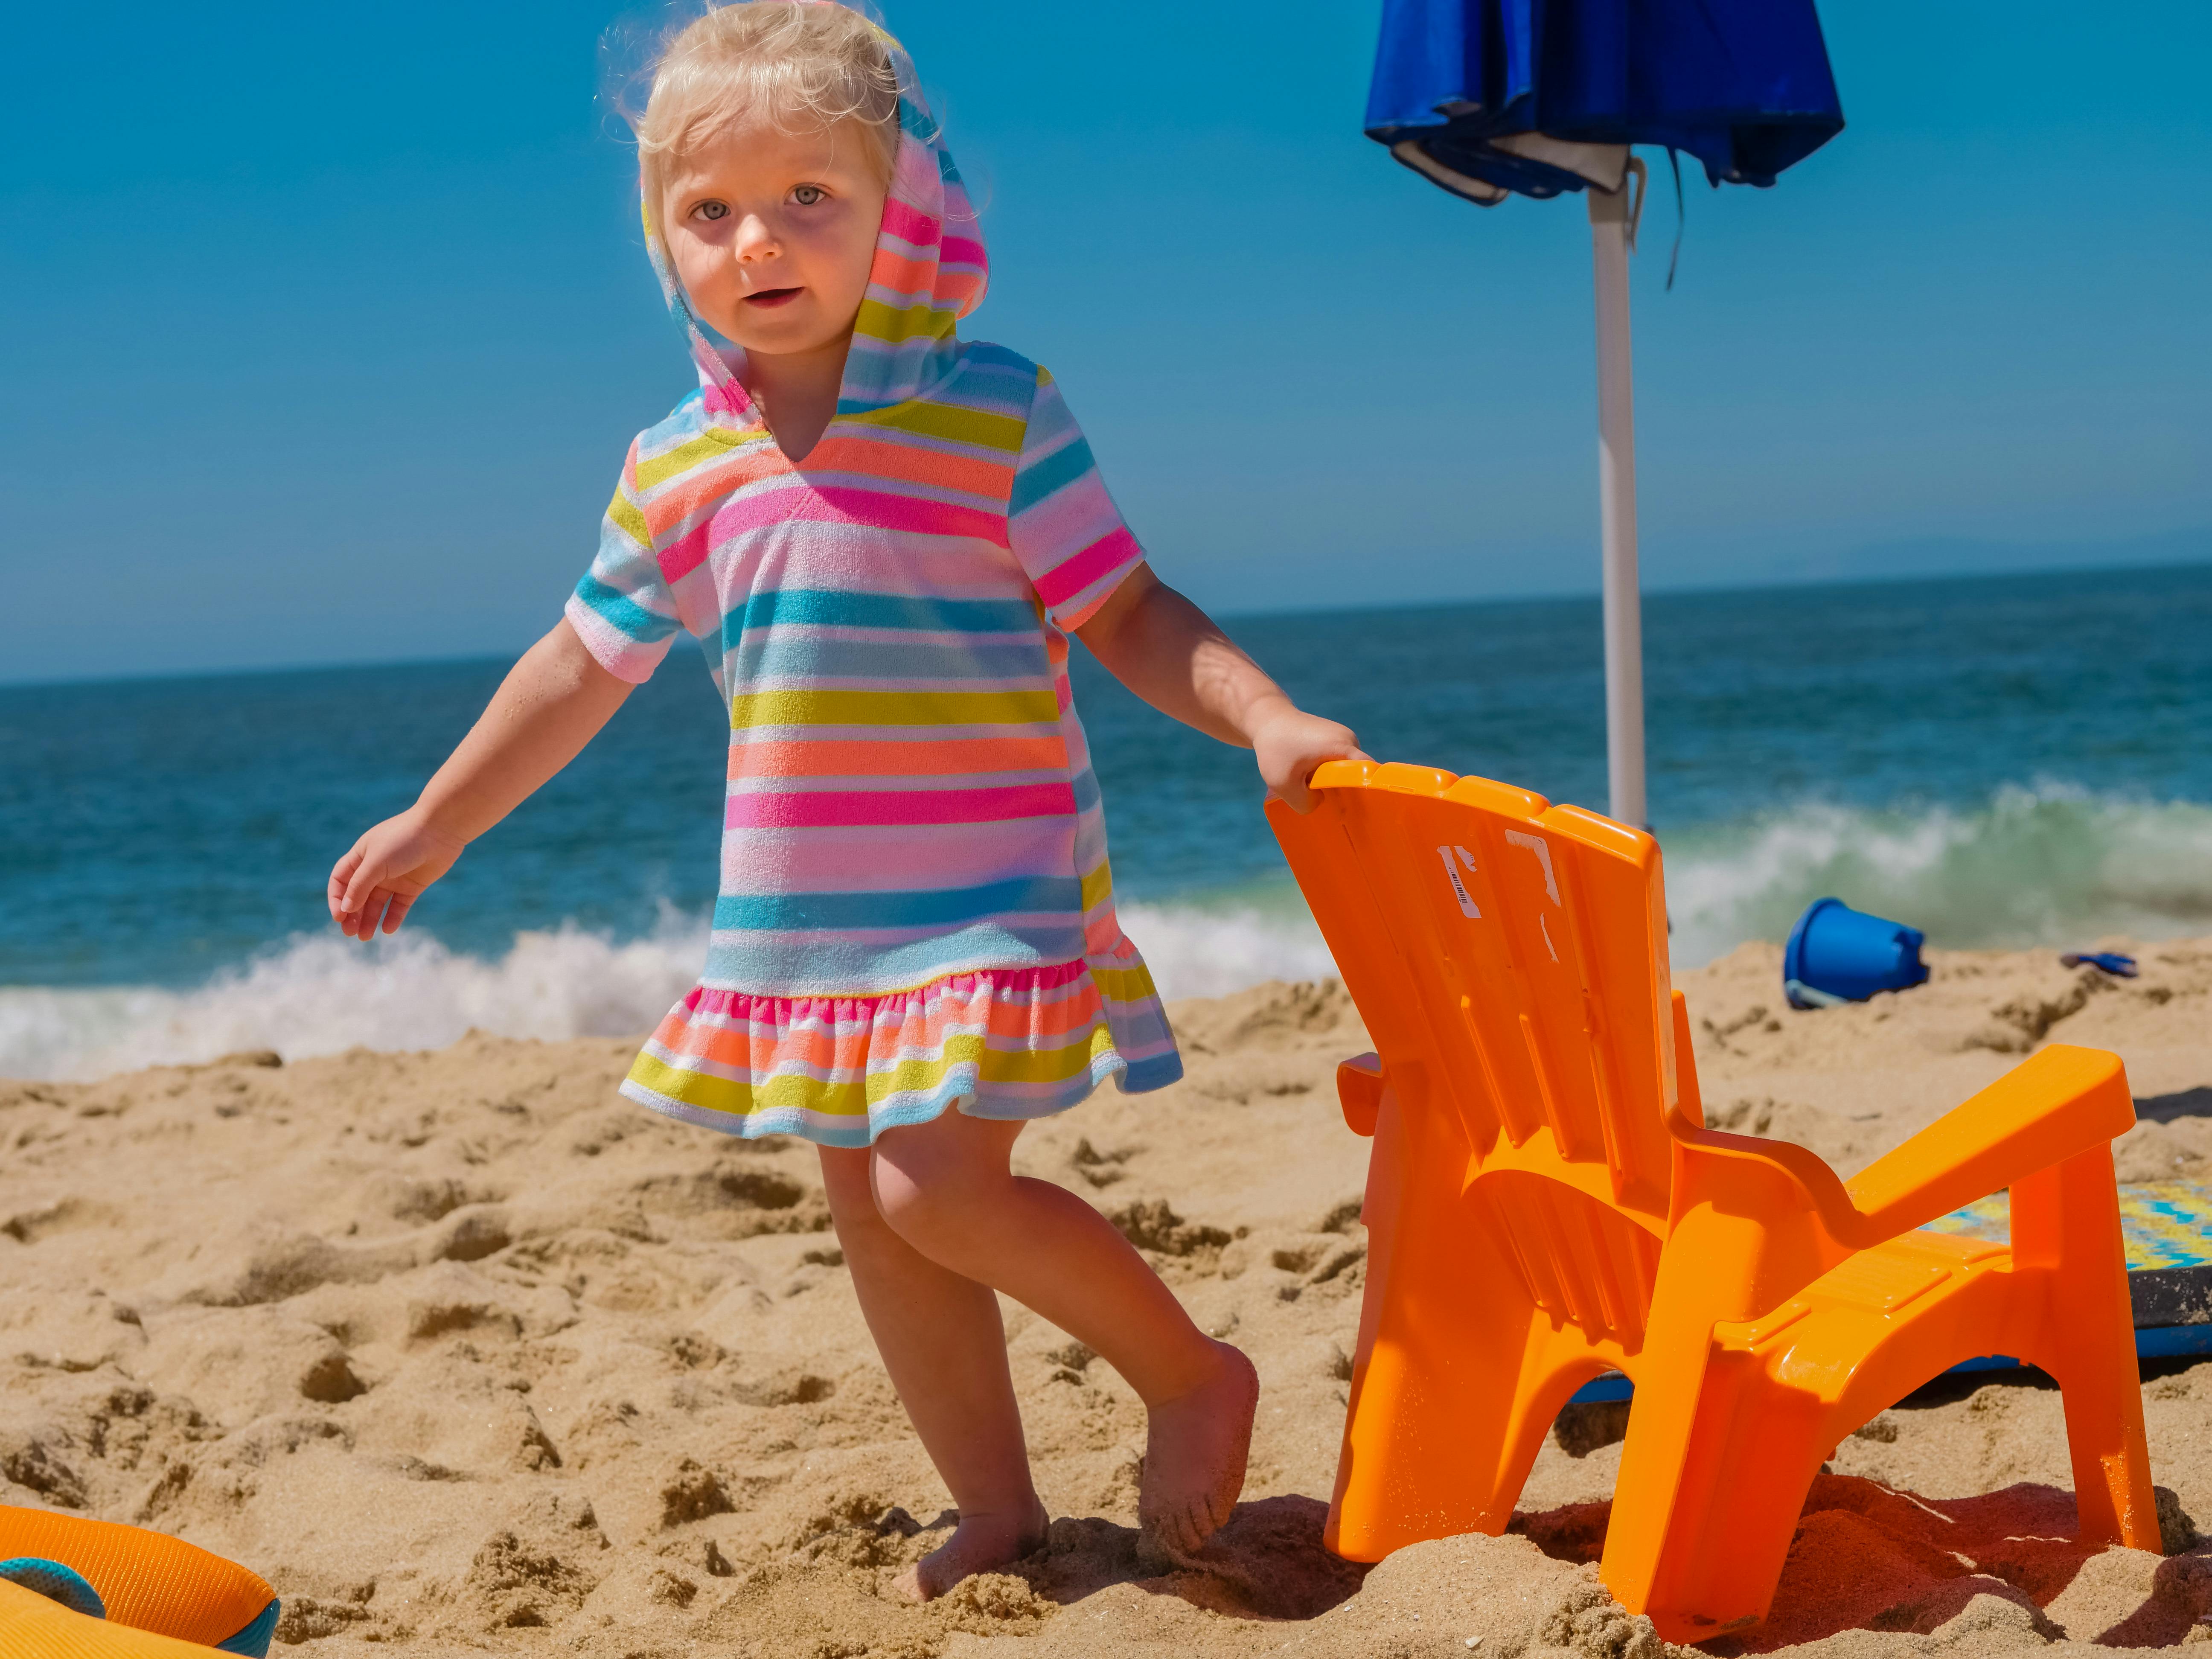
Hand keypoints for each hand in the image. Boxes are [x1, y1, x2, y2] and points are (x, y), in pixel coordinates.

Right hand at [327, 810, 465, 939]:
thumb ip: (359, 886)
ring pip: (377, 903)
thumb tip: (345, 909)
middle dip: (352, 915)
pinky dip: (393, 917)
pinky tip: (388, 930)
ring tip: (365, 937)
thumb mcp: (375, 863)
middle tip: (350, 933)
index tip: (338, 917)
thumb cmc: (403, 840)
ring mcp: (394, 877)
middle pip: (358, 896)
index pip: (341, 881)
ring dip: (370, 919)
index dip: (337, 899)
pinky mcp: (413, 886)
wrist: (440, 831)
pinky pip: (399, 905)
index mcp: (360, 856)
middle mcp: (375, 868)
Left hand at [1249, 702, 1367, 812]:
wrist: (1266, 719)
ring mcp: (1343, 737)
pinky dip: (1326, 772)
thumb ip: (1305, 803)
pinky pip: (1339, 762)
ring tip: (1312, 787)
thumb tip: (1320, 803)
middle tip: (1327, 804)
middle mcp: (1349, 739)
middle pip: (1357, 774)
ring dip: (1331, 781)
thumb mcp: (1283, 784)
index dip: (1368, 792)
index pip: (1368, 772)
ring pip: (1346, 769)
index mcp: (1342, 746)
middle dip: (1344, 790)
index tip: (1358, 810)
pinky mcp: (1335, 738)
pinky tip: (1310, 778)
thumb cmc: (1275, 749)